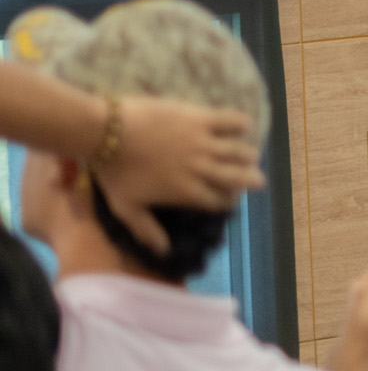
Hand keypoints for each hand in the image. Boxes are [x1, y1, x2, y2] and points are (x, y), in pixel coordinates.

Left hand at [99, 97, 266, 254]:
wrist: (105, 133)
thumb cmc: (113, 172)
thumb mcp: (126, 207)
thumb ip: (146, 230)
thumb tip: (164, 251)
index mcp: (187, 192)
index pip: (218, 201)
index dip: (228, 201)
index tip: (230, 200)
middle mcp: (202, 170)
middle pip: (237, 178)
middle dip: (251, 181)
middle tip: (258, 180)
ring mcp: (203, 143)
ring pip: (238, 152)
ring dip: (249, 155)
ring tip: (253, 156)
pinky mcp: (200, 119)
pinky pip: (228, 121)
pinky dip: (240, 123)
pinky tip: (244, 124)